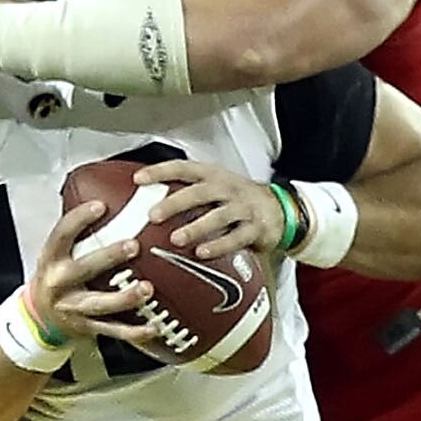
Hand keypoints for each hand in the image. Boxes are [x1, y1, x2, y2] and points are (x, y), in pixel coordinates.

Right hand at [26, 198, 159, 348]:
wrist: (39, 319)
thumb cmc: (57, 279)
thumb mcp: (57, 254)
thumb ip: (79, 233)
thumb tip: (110, 198)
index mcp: (52, 259)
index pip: (62, 234)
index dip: (79, 219)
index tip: (100, 206)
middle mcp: (60, 283)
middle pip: (83, 269)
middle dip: (108, 257)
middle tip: (133, 245)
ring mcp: (74, 308)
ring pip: (100, 304)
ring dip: (124, 297)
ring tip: (146, 289)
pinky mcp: (88, 328)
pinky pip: (114, 330)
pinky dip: (134, 332)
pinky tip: (153, 327)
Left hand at [138, 159, 283, 259]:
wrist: (281, 210)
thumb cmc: (239, 200)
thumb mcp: (216, 187)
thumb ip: (188, 192)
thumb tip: (147, 202)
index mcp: (213, 176)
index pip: (183, 168)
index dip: (160, 172)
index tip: (139, 180)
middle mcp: (227, 188)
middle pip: (199, 192)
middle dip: (175, 203)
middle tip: (154, 215)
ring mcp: (242, 208)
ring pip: (218, 216)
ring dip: (196, 227)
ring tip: (177, 239)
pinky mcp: (255, 229)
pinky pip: (236, 238)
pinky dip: (218, 246)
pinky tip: (203, 253)